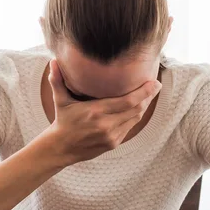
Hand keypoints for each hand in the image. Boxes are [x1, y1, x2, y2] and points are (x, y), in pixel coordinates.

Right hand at [42, 60, 161, 165]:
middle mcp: (106, 125)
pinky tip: (138, 107)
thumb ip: (57, 80)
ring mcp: (111, 136)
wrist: (61, 148)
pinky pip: (130, 127)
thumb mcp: (59, 101)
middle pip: (137, 109)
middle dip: (149, 96)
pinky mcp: (114, 143)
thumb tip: (53, 61)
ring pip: (135, 118)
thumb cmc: (62, 121)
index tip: (154, 82)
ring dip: (144, 106)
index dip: (145, 92)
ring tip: (150, 94)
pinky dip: (135, 116)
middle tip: (156, 85)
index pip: (129, 101)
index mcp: (96, 112)